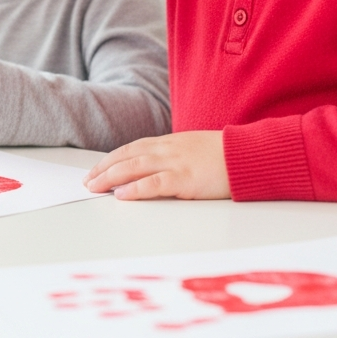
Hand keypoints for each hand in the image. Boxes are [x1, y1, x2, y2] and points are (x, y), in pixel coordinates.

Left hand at [83, 131, 230, 199]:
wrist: (249, 155)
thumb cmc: (225, 156)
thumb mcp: (193, 150)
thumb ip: (173, 156)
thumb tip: (153, 169)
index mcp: (170, 142)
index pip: (132, 148)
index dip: (111, 158)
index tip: (97, 169)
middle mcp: (168, 149)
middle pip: (127, 156)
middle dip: (104, 168)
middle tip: (87, 181)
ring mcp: (176, 163)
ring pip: (134, 167)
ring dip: (110, 177)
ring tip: (95, 187)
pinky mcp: (186, 179)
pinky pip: (154, 183)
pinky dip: (135, 189)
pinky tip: (121, 195)